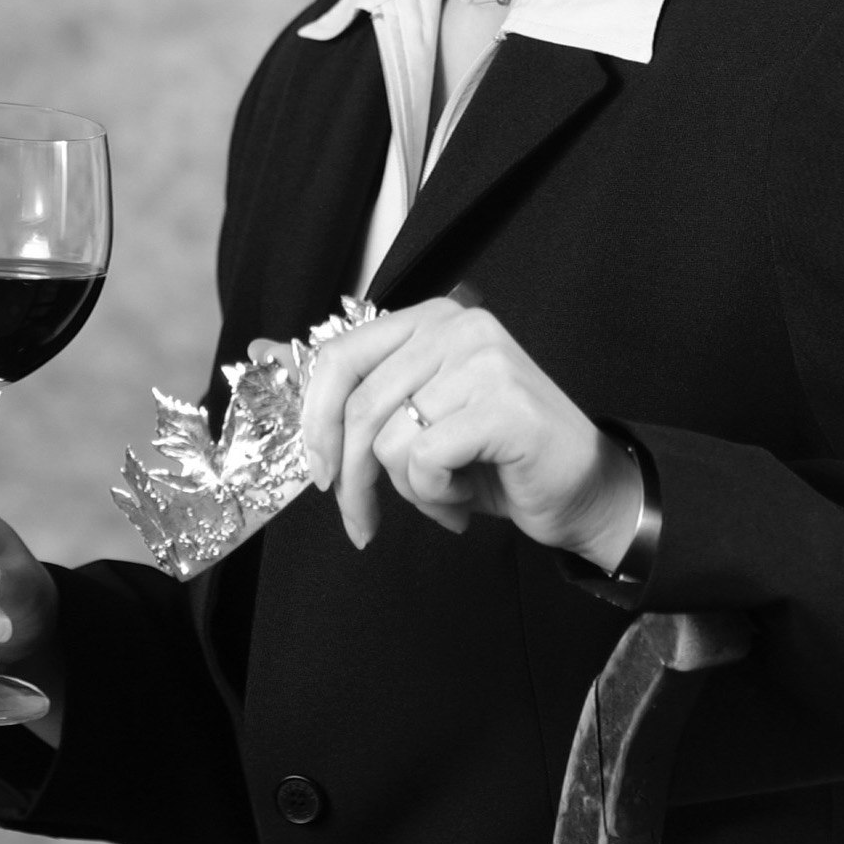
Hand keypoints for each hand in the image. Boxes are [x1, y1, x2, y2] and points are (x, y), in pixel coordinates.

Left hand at [258, 294, 640, 566]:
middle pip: (359, 406)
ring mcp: (484, 360)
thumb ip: (359, 391)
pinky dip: (436, 497)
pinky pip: (425, 460)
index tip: (321, 474)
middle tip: (363, 523)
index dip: (315, 421)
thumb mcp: (419, 418)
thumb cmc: (496, 459)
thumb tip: (257, 352)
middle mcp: (458, 325)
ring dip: (409, 491)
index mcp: (434, 319)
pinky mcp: (502, 404)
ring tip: (445, 497)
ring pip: (388, 439)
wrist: (585, 490)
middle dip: (351, 479)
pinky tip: (467, 500)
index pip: (341, 355)